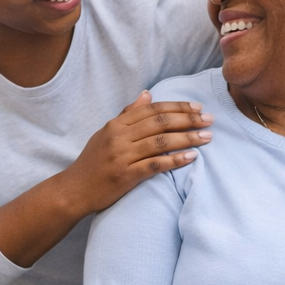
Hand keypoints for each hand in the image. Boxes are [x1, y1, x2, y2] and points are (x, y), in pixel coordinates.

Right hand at [63, 92, 211, 214]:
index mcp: (116, 125)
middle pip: (160, 123)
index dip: (177, 107)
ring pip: (161, 142)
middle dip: (188, 120)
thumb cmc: (93, 162)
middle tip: (209, 120)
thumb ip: (128, 114)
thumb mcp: (106, 133)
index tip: (197, 107)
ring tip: (207, 137)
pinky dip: (175, 160)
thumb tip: (147, 94)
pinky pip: (155, 164)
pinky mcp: (126, 175)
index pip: (152, 110)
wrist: (74, 190)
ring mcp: (122, 156)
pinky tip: (191, 157)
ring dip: (187, 138)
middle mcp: (119, 137)